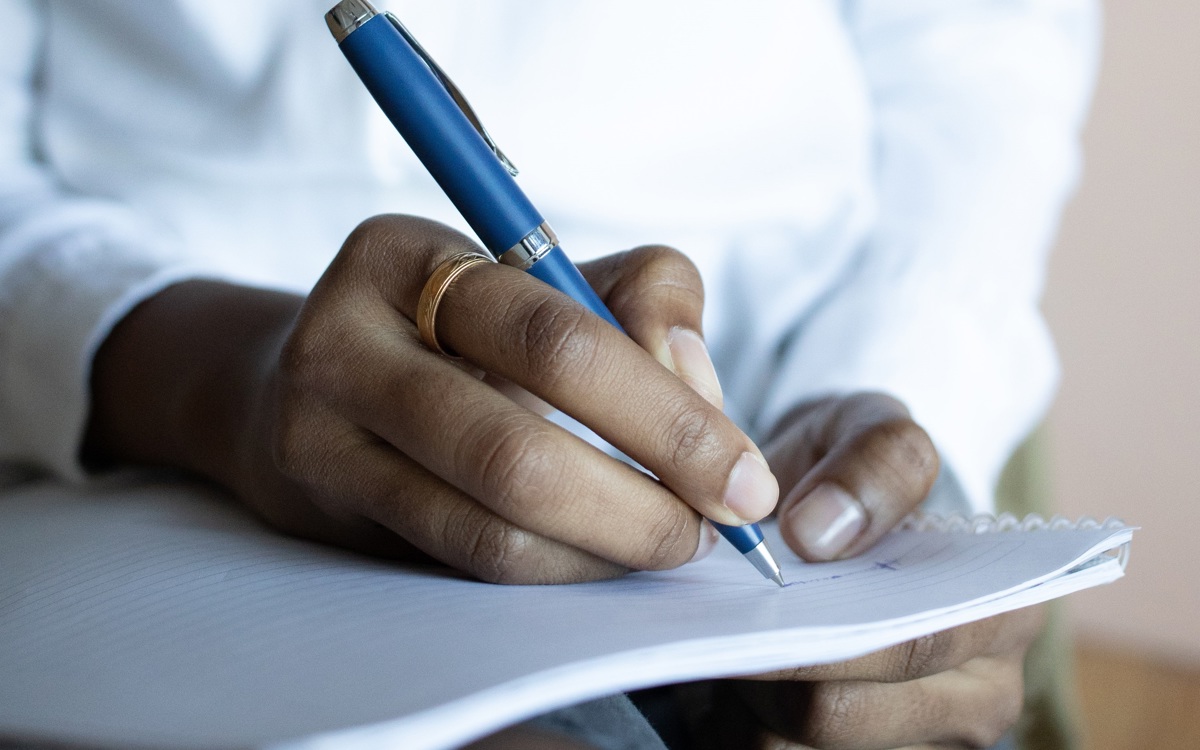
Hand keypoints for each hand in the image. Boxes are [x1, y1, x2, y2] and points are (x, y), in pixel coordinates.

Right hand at [85, 215, 777, 582]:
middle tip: (713, 533)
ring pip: (489, 526)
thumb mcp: (549, 276)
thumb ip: (647, 304)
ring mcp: (318, 431)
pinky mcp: (322, 506)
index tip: (746, 478)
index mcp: (410, 255)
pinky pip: (461, 560)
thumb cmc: (458, 325)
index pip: (558, 342)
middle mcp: (346, 340)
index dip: (668, 419)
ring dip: (603, 552)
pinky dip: (555, 569)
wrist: (302, 380)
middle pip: (518, 450)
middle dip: (643, 507)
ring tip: (667, 543)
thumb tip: (704, 397)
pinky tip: (600, 558)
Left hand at [684, 394, 1032, 747]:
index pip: (909, 646)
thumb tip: (818, 533)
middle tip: (719, 614)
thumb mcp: (873, 427)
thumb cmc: (854, 468)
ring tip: (729, 635)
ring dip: (743, 698)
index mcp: (1003, 613)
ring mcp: (919, 742)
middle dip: (763, 667)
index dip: (820, 633)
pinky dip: (732, 722)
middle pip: (838, 715)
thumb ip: (872, 461)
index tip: (755, 599)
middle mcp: (980, 697)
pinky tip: (728, 677)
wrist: (829, 506)